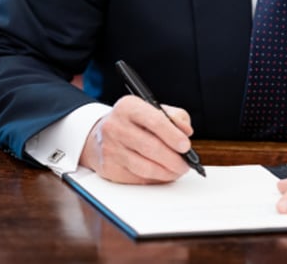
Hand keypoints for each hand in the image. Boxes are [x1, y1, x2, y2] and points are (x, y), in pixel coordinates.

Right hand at [79, 94, 193, 183]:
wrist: (100, 134)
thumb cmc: (133, 121)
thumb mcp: (153, 109)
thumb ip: (175, 117)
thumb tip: (186, 132)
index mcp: (128, 107)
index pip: (155, 121)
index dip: (173, 135)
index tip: (186, 146)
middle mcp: (115, 126)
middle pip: (151, 147)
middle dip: (174, 159)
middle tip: (186, 164)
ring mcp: (110, 149)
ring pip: (145, 167)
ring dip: (167, 172)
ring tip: (177, 171)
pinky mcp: (109, 168)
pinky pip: (137, 178)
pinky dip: (155, 179)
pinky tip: (163, 174)